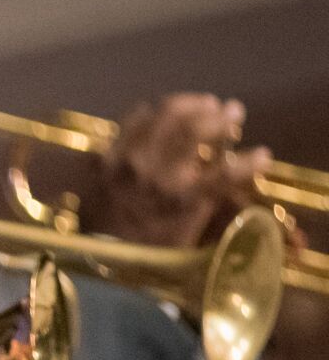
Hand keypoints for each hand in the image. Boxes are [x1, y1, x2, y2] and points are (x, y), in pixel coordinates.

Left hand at [84, 94, 265, 248]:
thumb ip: (213, 202)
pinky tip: (164, 116)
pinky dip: (154, 113)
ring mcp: (128, 162)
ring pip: (166, 114)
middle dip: (221, 117)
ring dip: (191, 104)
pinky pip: (133, 120)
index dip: (250, 162)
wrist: (97, 254)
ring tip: (205, 105)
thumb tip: (238, 176)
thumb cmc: (148, 248)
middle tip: (233, 111)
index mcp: (182, 199)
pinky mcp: (107, 156)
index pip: (227, 173)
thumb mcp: (188, 234)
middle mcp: (156, 175)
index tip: (262, 155)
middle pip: (195, 129)